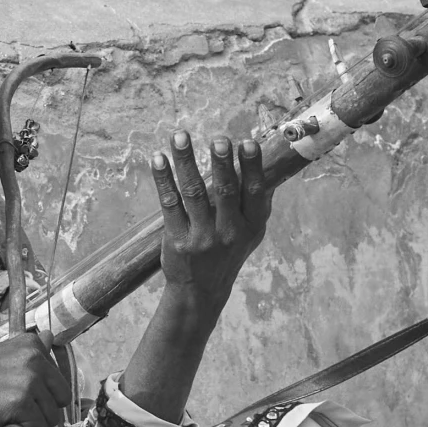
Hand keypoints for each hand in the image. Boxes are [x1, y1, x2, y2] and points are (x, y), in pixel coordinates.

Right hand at [0, 333, 72, 426]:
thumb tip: (51, 335)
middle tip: (17, 408)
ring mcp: (29, 381)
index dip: (44, 393)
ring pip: (51, 416)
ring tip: (8, 414)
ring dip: (33, 422)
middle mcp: (34, 358)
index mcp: (32, 344)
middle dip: (43, 410)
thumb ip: (29, 351)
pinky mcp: (22, 403)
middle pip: (61, 398)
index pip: (60, 379)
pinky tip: (5, 422)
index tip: (23, 394)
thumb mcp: (1, 355)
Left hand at [152, 131, 272, 301]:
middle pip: (224, 192)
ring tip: (180, 136)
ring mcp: (202, 237)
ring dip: (185, 161)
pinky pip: (170, 203)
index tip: (247, 143)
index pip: (253, 192)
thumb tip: (269, 165)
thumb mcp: (251, 233)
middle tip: (218, 140)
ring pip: (193, 192)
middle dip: (221, 164)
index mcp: (251, 226)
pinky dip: (163, 179)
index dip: (251, 167)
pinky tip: (158, 159)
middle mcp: (228, 232)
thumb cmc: (228, 252)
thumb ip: (258, 202)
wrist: (202, 290)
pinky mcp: (177, 239)